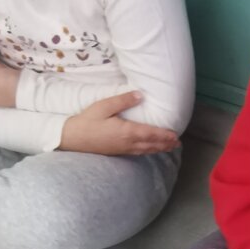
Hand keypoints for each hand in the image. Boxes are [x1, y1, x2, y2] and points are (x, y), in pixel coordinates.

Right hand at [60, 91, 179, 156]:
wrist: (72, 138)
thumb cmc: (87, 120)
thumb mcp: (105, 106)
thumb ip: (123, 100)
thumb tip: (140, 95)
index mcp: (127, 131)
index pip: (151, 134)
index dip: (165, 135)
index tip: (175, 135)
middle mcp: (128, 143)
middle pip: (151, 144)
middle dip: (165, 144)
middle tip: (177, 143)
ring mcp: (122, 149)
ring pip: (145, 150)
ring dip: (158, 149)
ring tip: (169, 148)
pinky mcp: (117, 152)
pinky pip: (137, 153)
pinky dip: (147, 151)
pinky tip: (149, 149)